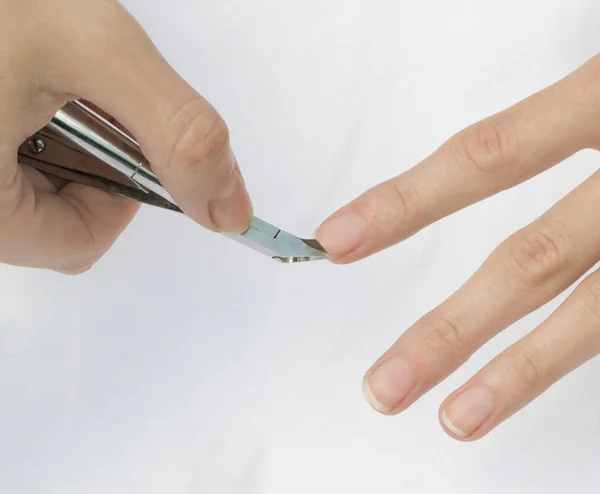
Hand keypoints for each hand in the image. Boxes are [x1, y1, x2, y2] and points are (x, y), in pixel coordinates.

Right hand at [1, 0, 251, 273]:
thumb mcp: (92, 49)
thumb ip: (177, 134)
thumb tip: (233, 212)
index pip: (77, 245)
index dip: (120, 193)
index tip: (123, 133)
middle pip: (49, 222)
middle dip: (82, 161)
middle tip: (69, 96)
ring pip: (24, 194)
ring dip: (54, 143)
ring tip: (34, 81)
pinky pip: (2, 164)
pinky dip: (24, 131)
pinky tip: (19, 86)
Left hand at [315, 54, 599, 440]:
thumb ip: (560, 128)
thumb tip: (477, 167)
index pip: (486, 157)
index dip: (406, 203)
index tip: (338, 241)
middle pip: (533, 260)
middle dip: (451, 329)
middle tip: (384, 386)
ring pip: (597, 313)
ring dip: (520, 375)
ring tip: (455, 419)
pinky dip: (584, 354)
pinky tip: (525, 384)